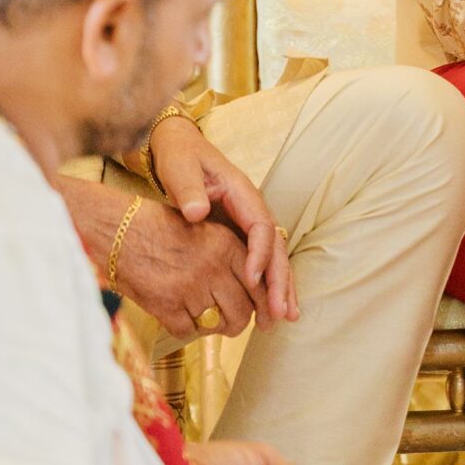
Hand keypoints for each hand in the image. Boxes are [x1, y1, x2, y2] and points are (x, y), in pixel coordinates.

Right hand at [87, 193, 261, 341]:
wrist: (118, 230)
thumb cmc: (160, 229)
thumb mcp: (205, 230)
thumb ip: (231, 257)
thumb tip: (254, 288)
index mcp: (226, 244)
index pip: (259, 283)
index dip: (265, 305)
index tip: (268, 317)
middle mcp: (213, 266)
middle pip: (243, 311)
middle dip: (239, 322)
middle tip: (232, 323)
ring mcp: (190, 288)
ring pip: (218, 325)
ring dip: (214, 327)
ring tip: (207, 320)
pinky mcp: (166, 306)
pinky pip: (188, 332)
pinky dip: (185, 329)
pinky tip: (179, 317)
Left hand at [150, 116, 296, 322]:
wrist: (178, 147)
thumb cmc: (180, 156)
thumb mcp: (180, 168)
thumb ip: (188, 189)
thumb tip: (197, 212)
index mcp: (242, 192)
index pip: (260, 226)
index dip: (260, 254)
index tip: (252, 280)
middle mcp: (251, 208)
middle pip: (275, 247)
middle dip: (280, 280)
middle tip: (281, 312)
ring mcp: (247, 221)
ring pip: (273, 256)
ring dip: (281, 286)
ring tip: (286, 317)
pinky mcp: (239, 233)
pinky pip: (260, 259)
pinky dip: (268, 283)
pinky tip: (269, 307)